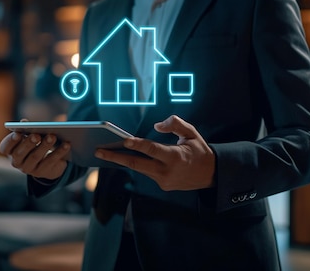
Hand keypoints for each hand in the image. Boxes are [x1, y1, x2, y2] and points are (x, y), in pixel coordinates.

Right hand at [0, 125, 69, 179]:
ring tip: (52, 136)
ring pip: (35, 158)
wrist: (48, 162)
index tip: (18, 133)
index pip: (5, 147)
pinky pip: (51, 162)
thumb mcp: (31, 134)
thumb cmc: (36, 143)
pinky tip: (66, 144)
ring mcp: (29, 169)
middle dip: (29, 143)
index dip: (11, 141)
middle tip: (37, 135)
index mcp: (10, 151)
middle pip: (20, 153)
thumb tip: (24, 121)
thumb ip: (27, 128)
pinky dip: (59, 152)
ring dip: (44, 146)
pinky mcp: (43, 172)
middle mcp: (17, 162)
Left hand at [95, 115, 215, 190]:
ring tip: (104, 152)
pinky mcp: (163, 185)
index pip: (152, 149)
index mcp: (175, 157)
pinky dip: (135, 165)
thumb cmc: (199, 150)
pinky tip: (121, 157)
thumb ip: (175, 124)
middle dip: (116, 157)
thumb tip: (156, 125)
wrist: (211, 174)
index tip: (124, 141)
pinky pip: (146, 173)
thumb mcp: (192, 133)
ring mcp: (164, 181)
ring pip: (139, 169)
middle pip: (137, 164)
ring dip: (121, 160)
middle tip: (98, 151)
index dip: (138, 145)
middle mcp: (167, 171)